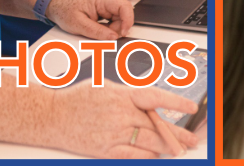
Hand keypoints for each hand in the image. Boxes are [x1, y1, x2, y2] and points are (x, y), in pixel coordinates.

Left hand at [46, 0, 133, 39]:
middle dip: (117, 28)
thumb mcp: (79, 24)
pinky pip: (114, 21)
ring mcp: (107, 5)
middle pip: (124, 15)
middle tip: (104, 36)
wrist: (57, 5)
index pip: (125, 6)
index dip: (127, 21)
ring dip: (112, 29)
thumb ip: (97, 31)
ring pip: (120, 20)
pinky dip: (109, 29)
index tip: (122, 34)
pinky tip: (98, 30)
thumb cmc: (65, 10)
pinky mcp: (106, 11)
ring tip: (96, 31)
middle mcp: (108, 0)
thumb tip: (114, 38)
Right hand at [54, 80, 199, 157]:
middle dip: (177, 133)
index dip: (175, 103)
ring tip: (178, 150)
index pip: (155, 97)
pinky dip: (147, 157)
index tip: (190, 108)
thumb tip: (148, 102)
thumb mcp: (106, 86)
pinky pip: (132, 156)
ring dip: (166, 147)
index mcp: (122, 94)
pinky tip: (156, 157)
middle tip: (191, 139)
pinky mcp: (105, 149)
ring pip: (148, 142)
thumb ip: (128, 94)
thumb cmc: (78, 98)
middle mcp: (120, 113)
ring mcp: (113, 133)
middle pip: (156, 125)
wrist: (53, 116)